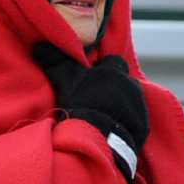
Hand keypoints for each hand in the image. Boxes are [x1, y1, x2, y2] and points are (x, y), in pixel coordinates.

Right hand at [31, 42, 149, 182]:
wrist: (98, 137)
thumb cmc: (82, 103)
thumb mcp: (65, 79)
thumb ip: (55, 60)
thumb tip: (39, 46)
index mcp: (116, 71)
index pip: (114, 62)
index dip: (103, 69)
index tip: (91, 79)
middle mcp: (132, 86)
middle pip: (124, 82)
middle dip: (114, 88)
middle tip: (96, 100)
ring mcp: (140, 107)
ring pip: (130, 101)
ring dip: (120, 106)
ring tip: (103, 117)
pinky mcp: (143, 126)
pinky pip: (135, 121)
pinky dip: (125, 124)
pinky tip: (111, 130)